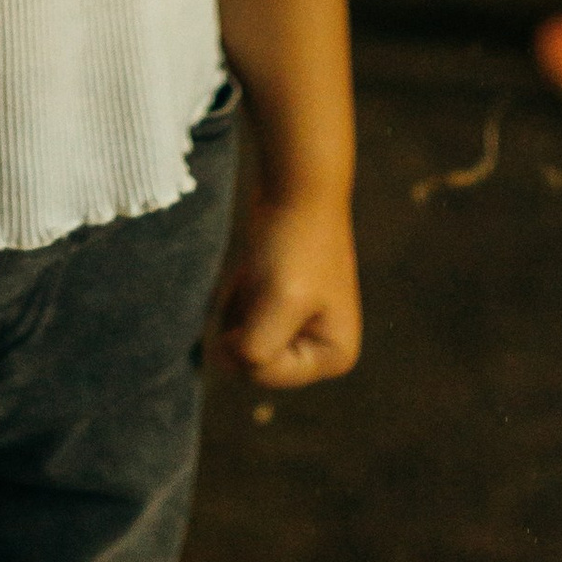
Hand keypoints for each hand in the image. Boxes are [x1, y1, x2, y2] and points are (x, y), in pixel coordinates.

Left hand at [216, 190, 361, 389]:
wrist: (297, 187)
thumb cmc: (294, 244)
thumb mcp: (278, 302)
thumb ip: (255, 349)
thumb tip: (226, 361)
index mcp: (335, 355)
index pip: (266, 374)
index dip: (245, 341)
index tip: (253, 296)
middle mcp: (324, 348)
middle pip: (255, 361)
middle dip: (242, 325)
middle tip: (254, 281)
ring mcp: (304, 327)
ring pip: (245, 339)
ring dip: (237, 310)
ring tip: (253, 273)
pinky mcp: (284, 304)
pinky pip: (245, 318)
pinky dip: (238, 298)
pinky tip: (249, 271)